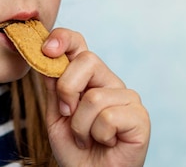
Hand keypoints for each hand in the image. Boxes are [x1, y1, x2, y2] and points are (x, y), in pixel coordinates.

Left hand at [42, 28, 149, 166]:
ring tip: (87, 137)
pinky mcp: (140, 117)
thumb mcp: (54, 114)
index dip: (63, 38)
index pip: (78, 44)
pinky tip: (106, 142)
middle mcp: (109, 81)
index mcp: (87, 76)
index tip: (46, 49)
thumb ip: (53, 86)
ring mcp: (127, 97)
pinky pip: (109, 116)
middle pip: (87, 61)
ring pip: (94, 97)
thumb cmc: (74, 148)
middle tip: (66, 115)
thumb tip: (46, 55)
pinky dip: (99, 135)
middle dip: (67, 90)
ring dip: (81, 126)